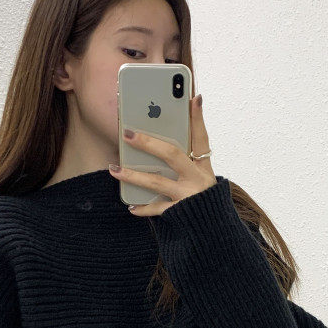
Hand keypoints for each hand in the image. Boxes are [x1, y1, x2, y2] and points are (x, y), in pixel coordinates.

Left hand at [109, 93, 215, 214]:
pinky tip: (130, 206)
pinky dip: (143, 208)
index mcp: (204, 166)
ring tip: (115, 169)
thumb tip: (163, 132)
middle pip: (172, 155)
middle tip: (127, 133)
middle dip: (149, 143)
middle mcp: (198, 179)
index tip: (194, 97)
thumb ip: (185, 155)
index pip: (201, 137)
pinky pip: (157, 208)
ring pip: (157, 182)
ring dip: (134, 176)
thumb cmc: (200, 195)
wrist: (212, 229)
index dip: (198, 118)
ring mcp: (188, 196)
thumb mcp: (199, 174)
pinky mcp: (179, 213)